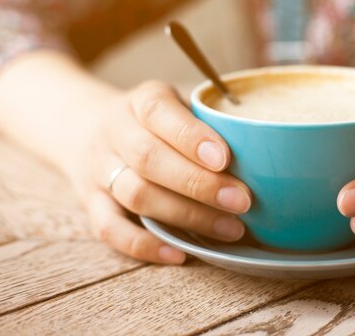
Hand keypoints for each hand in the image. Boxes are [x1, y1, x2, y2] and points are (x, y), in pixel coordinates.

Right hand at [71, 81, 250, 263]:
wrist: (87, 128)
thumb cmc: (157, 121)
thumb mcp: (178, 104)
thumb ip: (211, 121)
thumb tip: (267, 152)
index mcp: (141, 101)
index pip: (159, 112)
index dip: (191, 136)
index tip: (225, 158)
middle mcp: (115, 132)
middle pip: (149, 159)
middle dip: (199, 184)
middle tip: (242, 201)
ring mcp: (98, 169)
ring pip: (135, 195)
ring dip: (185, 215)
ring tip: (230, 229)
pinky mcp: (91, 203)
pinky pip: (110, 229)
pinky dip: (144, 245)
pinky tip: (181, 253)